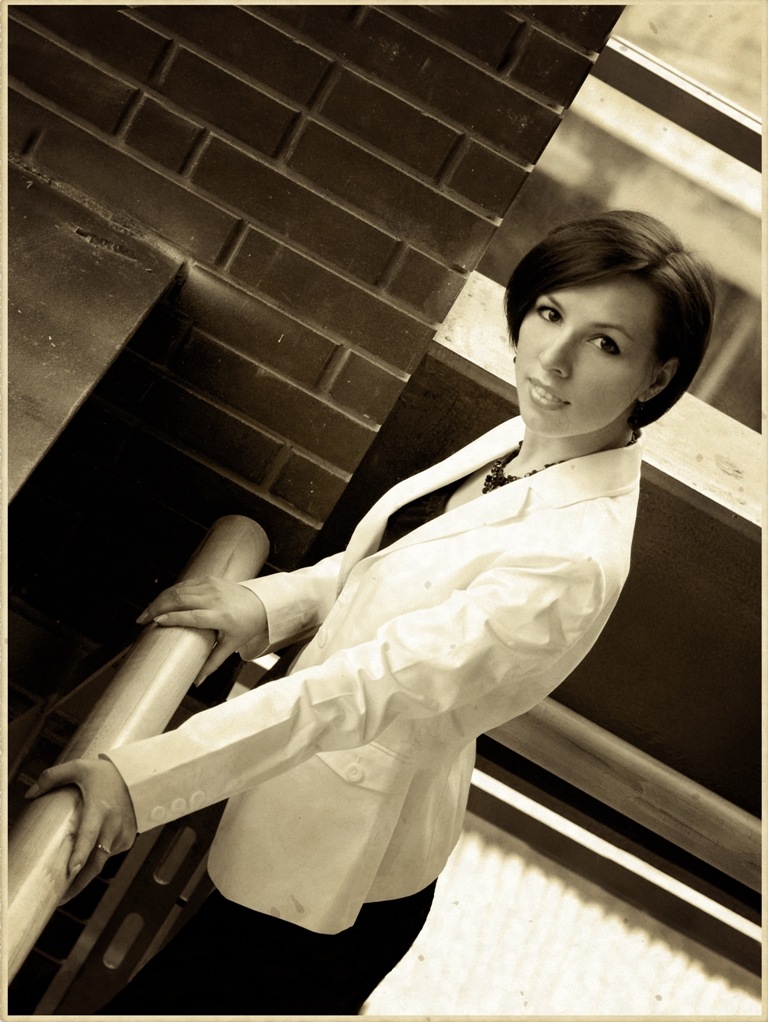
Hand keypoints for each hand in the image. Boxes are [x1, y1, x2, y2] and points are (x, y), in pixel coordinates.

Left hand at [26, 758, 137, 902]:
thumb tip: (29, 793)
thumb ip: (52, 776)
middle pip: (95, 862)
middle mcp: (112, 825)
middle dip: (78, 883)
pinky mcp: (128, 839)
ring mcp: (122, 834)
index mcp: (99, 809)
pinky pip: (109, 855)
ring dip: (85, 874)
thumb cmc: (107, 772)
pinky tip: (89, 857)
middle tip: (60, 898)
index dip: (80, 854)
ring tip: (68, 886)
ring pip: (101, 862)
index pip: (88, 835)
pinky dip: (98, 859)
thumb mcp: (79, 767)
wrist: (141, 775)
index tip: (72, 870)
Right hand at [137, 576, 268, 684]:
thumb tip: (196, 682)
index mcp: (221, 616)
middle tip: (142, 620)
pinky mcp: (209, 579)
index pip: (193, 615)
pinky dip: (170, 592)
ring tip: (146, 613)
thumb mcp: (231, 646)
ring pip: (179, 590)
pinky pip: (185, 584)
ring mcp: (212, 586)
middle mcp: (215, 598)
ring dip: (160, 600)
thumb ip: (212, 663)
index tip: (156, 622)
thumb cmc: (246, 625)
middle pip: (181, 600)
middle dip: (158, 608)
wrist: (261, 602)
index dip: (173, 618)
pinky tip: (159, 602)